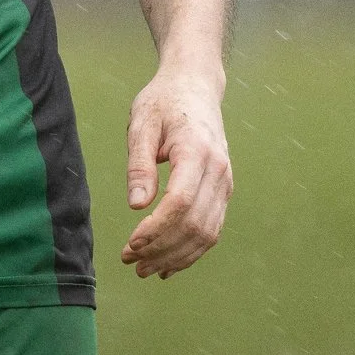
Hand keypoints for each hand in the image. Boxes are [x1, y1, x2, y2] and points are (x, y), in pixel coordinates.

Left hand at [120, 63, 231, 278]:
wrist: (195, 86)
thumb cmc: (164, 102)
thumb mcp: (142, 124)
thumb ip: (139, 164)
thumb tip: (136, 205)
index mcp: (197, 151)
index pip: (181, 202)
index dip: (157, 229)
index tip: (131, 243)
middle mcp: (218, 170)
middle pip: (195, 224)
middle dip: (162, 249)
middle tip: (129, 261)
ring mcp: (225, 183)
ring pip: (206, 233)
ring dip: (175, 256)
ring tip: (143, 268)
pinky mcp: (223, 191)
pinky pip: (212, 229)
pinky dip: (191, 251)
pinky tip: (167, 264)